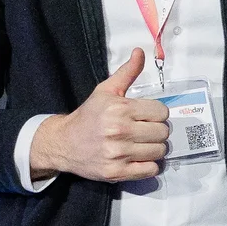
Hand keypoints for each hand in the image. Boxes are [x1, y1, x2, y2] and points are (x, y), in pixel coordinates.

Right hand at [31, 48, 169, 182]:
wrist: (63, 143)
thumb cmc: (89, 116)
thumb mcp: (105, 91)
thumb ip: (127, 73)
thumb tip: (140, 52)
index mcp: (119, 109)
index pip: (161, 112)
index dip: (156, 113)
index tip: (146, 115)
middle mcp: (119, 132)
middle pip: (163, 132)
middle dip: (156, 130)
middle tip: (143, 130)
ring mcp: (118, 154)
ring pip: (160, 151)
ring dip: (154, 148)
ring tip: (140, 143)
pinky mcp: (117, 173)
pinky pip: (151, 170)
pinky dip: (148, 165)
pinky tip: (138, 157)